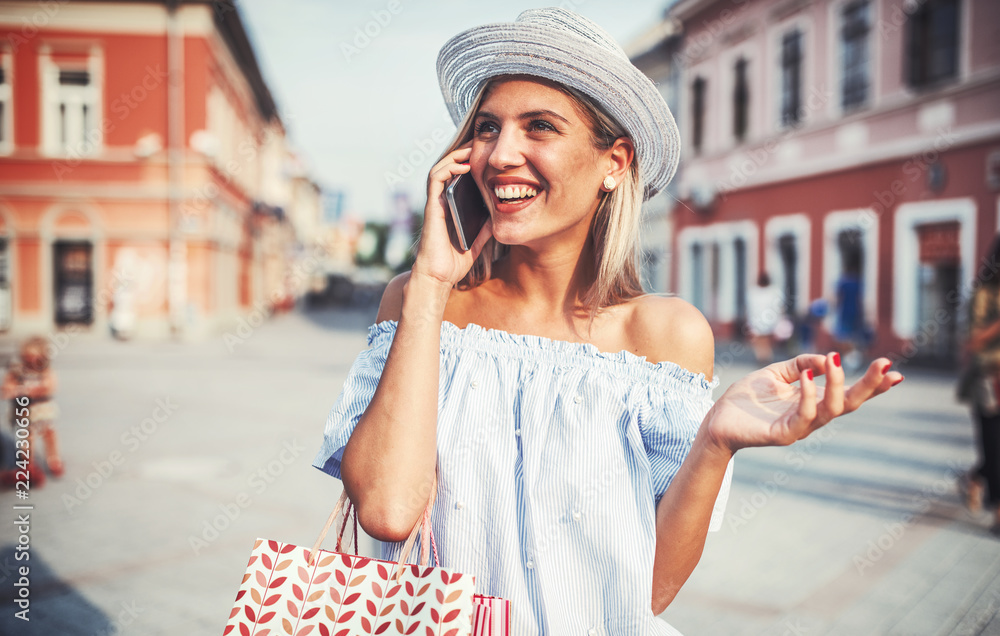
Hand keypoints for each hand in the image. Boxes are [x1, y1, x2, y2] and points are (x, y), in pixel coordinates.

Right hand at [410, 143, 492, 288]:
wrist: (439, 277)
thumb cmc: (454, 261)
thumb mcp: (478, 240)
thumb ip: (486, 227)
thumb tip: (501, 215)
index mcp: (452, 206)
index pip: (459, 177)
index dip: (471, 162)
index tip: (488, 154)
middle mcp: (442, 201)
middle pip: (450, 168)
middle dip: (465, 152)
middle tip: (482, 143)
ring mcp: (436, 202)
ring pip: (441, 168)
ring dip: (456, 155)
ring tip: (473, 148)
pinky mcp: (432, 206)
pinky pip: (436, 179)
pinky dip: (448, 167)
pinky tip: (464, 165)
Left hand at [703, 353, 902, 455]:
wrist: (717, 419)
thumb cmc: (747, 398)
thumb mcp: (777, 373)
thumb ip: (802, 363)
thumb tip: (827, 358)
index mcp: (813, 401)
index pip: (848, 394)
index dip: (872, 385)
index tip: (895, 371)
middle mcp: (812, 416)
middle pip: (849, 403)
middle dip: (870, 386)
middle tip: (885, 366)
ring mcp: (800, 427)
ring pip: (831, 409)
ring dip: (836, 384)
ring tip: (833, 361)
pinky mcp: (784, 434)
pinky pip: (804, 416)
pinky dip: (809, 395)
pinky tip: (807, 377)